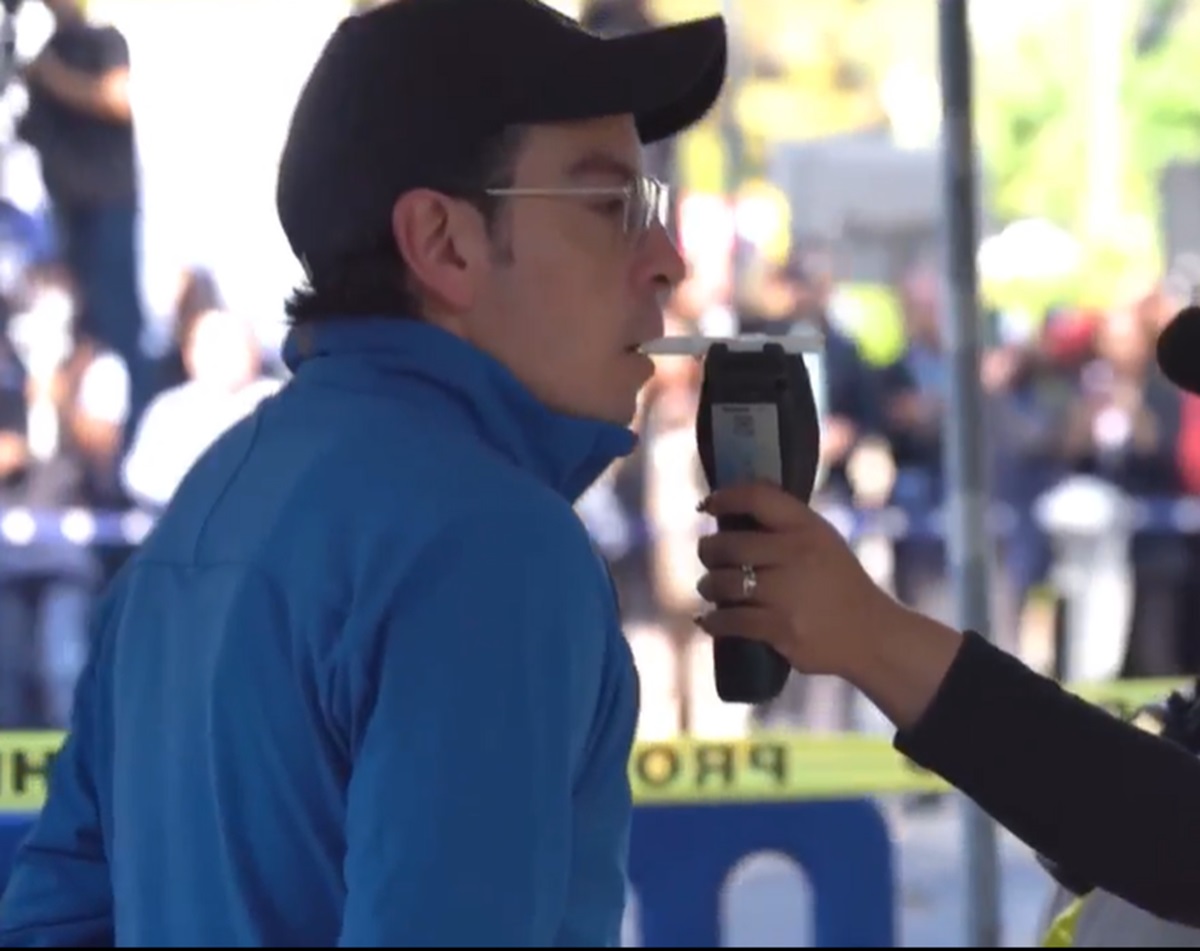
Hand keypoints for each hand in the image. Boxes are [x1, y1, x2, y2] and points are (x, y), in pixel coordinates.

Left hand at [694, 481, 964, 729]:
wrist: (872, 636)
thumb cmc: (840, 584)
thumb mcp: (823, 540)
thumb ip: (785, 521)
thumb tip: (733, 499)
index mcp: (807, 527)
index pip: (756, 497)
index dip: (724, 498)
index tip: (706, 506)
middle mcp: (796, 554)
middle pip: (727, 545)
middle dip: (708, 551)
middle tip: (708, 557)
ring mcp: (788, 593)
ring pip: (722, 584)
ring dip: (708, 587)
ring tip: (710, 589)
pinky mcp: (781, 628)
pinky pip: (729, 620)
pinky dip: (712, 620)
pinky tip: (708, 620)